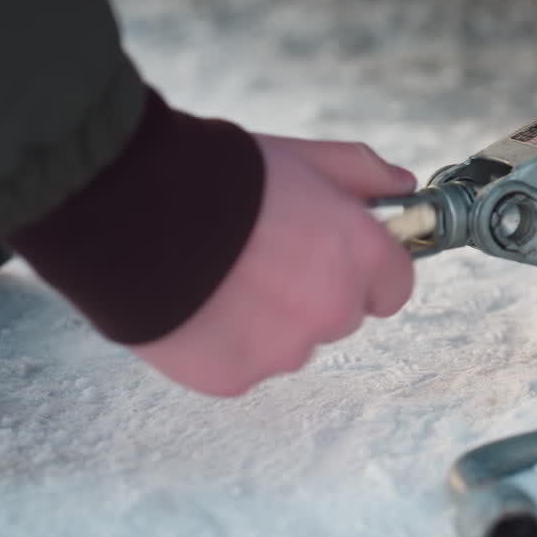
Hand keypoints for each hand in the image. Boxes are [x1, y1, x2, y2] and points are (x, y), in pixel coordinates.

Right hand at [134, 135, 415, 395]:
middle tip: (256, 259)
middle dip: (308, 294)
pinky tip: (192, 306)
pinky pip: (239, 367)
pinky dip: (220, 345)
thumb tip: (401, 186)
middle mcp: (334, 310)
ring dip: (263, 323)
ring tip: (216, 279)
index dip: (363, 273)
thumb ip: (360, 174)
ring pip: (287, 345)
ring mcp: (285, 350)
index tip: (331, 260)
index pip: (393, 288)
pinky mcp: (235, 378)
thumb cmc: (221, 177)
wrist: (134, 208)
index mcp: (360, 256)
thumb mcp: (302, 158)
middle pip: (338, 316)